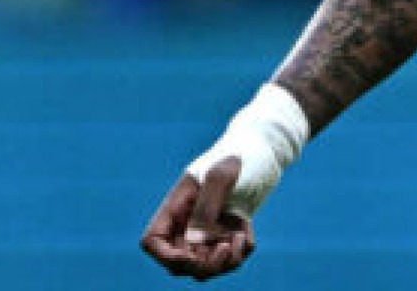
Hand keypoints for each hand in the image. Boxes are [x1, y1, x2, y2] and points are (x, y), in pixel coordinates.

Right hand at [141, 157, 256, 279]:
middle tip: (225, 247)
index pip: (152, 242)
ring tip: (241, 239)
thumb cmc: (239, 155)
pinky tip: (246, 230)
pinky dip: (239, 253)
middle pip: (180, 264)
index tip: (191, 255)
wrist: (264, 148)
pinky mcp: (227, 232)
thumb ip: (206, 210)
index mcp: (177, 205)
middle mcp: (188, 221)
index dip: (165, 256)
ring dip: (224, 263)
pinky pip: (228, 259)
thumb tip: (195, 244)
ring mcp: (208, 229)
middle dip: (203, 265)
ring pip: (205, 267)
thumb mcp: (221, 178)